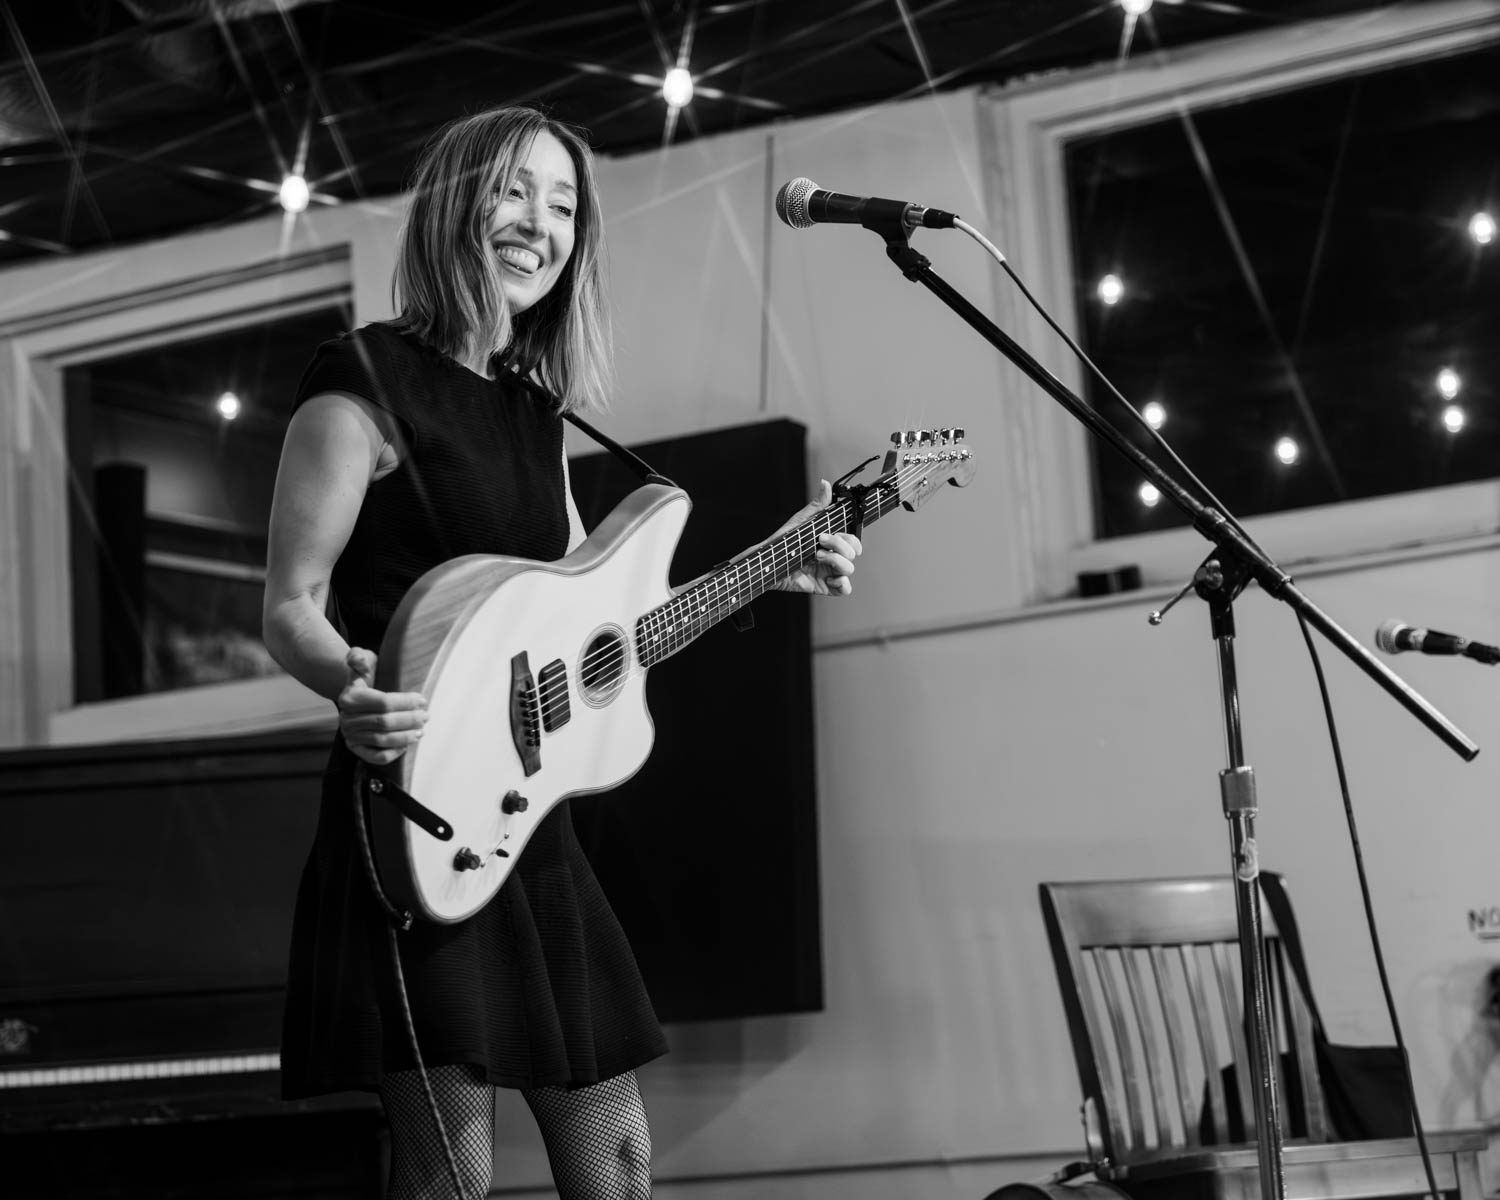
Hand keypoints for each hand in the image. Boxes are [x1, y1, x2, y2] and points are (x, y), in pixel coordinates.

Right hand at [337, 647, 427, 764]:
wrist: (354, 692)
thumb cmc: (365, 675)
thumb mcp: (361, 659)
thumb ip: (358, 656)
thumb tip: (359, 661)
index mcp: (350, 697)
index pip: (383, 703)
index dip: (406, 702)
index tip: (422, 700)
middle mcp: (347, 719)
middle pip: (384, 722)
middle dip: (409, 720)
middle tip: (426, 716)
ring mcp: (350, 735)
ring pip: (381, 740)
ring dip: (404, 737)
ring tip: (421, 731)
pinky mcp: (356, 748)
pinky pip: (375, 756)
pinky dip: (392, 753)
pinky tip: (406, 746)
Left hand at [774, 480, 863, 596]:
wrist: (767, 564)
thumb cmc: (783, 543)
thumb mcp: (801, 522)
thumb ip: (818, 505)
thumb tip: (825, 483)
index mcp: (831, 541)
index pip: (853, 539)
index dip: (847, 537)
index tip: (827, 533)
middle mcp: (833, 556)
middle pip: (854, 552)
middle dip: (839, 546)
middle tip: (819, 543)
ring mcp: (830, 571)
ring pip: (850, 568)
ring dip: (835, 561)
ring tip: (816, 558)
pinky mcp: (825, 586)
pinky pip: (845, 589)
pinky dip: (841, 583)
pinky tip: (827, 578)